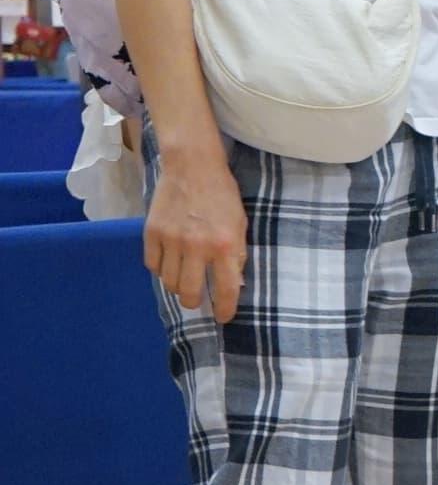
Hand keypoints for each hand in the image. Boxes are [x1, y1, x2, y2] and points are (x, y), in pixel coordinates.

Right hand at [144, 147, 245, 322]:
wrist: (192, 167)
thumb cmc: (223, 196)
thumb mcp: (240, 225)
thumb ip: (236, 254)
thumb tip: (233, 283)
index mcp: (225, 245)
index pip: (225, 289)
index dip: (224, 308)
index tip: (222, 317)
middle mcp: (197, 246)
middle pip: (188, 292)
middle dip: (193, 302)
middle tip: (196, 300)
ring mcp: (171, 240)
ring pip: (168, 281)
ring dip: (176, 286)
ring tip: (184, 280)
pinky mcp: (151, 233)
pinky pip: (152, 264)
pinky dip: (160, 269)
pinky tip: (169, 264)